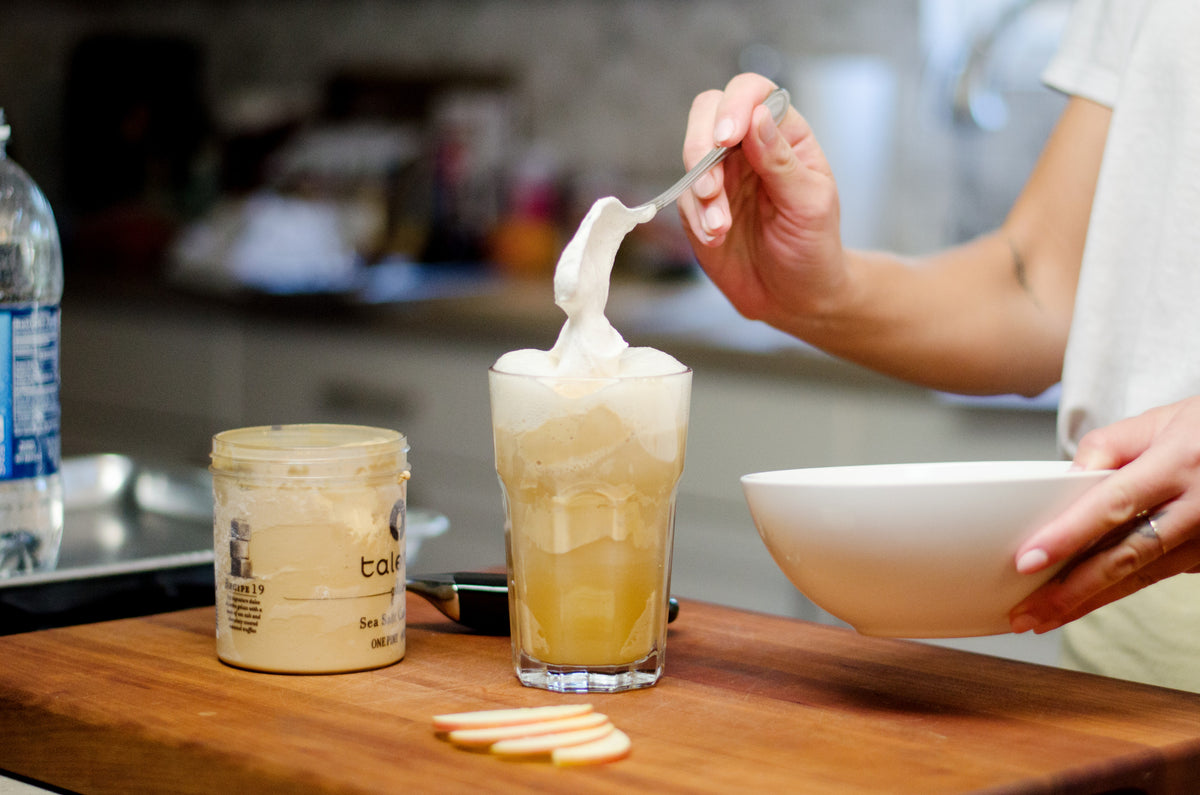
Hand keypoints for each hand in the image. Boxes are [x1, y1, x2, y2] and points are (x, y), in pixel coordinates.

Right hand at [677, 73, 846, 328]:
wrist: (795, 297)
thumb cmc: (813, 247)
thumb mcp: (810, 204)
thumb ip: (782, 161)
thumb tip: (757, 117)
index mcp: (784, 134)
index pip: (753, 93)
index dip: (736, 105)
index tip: (727, 138)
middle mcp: (748, 146)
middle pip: (708, 111)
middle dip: (701, 145)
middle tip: (711, 188)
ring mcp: (720, 174)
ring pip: (690, 154)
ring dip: (700, 190)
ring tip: (721, 226)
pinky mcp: (699, 206)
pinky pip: (683, 197)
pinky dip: (696, 217)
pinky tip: (717, 238)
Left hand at [1009, 396, 1199, 632]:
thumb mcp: (1158, 421)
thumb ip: (1107, 447)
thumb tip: (1068, 480)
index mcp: (1177, 465)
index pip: (1111, 505)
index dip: (1067, 536)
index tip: (1028, 560)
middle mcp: (1197, 507)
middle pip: (1124, 557)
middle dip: (1069, 591)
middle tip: (1025, 612)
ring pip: (1140, 577)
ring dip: (1088, 601)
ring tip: (1043, 617)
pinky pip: (1156, 575)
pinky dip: (1117, 590)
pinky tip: (1083, 601)